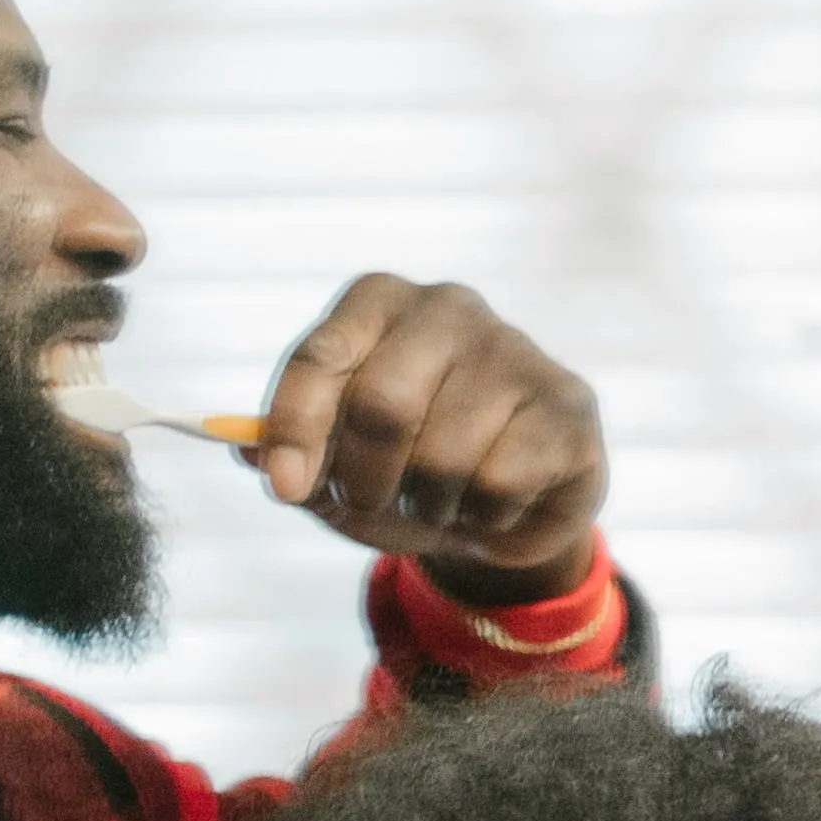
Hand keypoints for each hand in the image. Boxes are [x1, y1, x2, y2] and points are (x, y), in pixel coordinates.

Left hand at [243, 274, 607, 587]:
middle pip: (382, 405)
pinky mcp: (568, 404)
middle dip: (364, 479)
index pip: (322, 356)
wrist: (507, 502)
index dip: (296, 428)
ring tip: (437, 502)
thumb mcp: (333, 465)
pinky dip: (481, 517)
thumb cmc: (405, 470)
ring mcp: (515, 350)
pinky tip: (492, 503)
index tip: (286, 488)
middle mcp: (449, 308)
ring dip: (426, 507)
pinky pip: (499, 483)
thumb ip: (286, 453)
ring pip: (444, 456)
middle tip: (367, 503)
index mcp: (379, 303)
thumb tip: (252, 454)